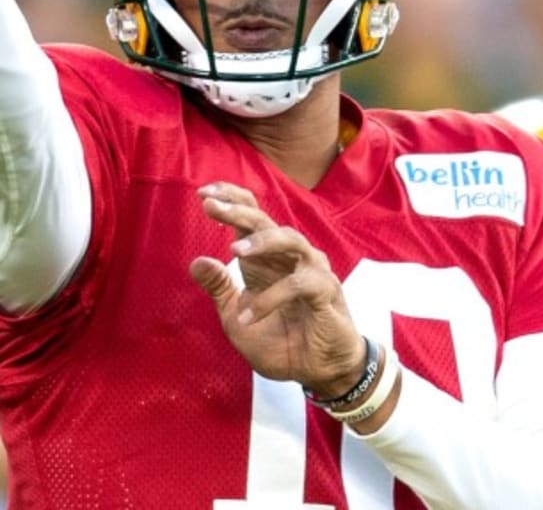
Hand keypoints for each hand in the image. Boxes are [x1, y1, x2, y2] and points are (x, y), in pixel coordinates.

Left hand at [189, 182, 365, 397]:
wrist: (320, 370)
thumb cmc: (282, 340)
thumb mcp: (236, 319)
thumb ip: (219, 289)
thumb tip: (196, 260)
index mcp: (267, 259)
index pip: (252, 217)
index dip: (231, 201)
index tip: (203, 193)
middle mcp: (291, 257)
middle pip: (266, 220)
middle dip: (238, 211)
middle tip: (210, 205)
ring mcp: (312, 270)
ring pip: (290, 239)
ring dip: (262, 241)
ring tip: (234, 252)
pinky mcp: (326, 291)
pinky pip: (299, 284)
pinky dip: (271, 298)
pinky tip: (249, 314)